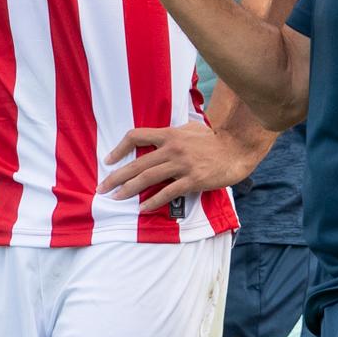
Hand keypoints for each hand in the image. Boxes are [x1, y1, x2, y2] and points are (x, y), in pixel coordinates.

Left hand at [96, 121, 258, 211]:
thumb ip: (171, 134)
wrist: (235, 150)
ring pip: (148, 178)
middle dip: (116, 176)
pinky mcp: (192, 180)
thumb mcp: (189, 129)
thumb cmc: (212, 139)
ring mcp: (182, 165)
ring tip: (116, 198)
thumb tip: (155, 139)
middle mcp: (172, 148)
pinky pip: (168, 192)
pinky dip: (153, 200)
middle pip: (137, 163)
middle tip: (102, 187)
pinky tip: (143, 207)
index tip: (108, 160)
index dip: (119, 148)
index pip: (136, 136)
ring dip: (129, 189)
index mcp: (169, 134)